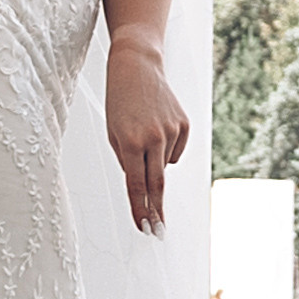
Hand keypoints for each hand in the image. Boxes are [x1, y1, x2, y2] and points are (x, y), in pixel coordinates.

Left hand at [106, 33, 188, 234]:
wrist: (137, 66)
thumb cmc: (119, 101)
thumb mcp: (113, 132)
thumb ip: (126, 160)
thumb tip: (143, 185)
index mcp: (130, 142)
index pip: (135, 186)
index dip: (139, 210)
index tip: (143, 228)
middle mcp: (153, 138)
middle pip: (156, 185)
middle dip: (156, 211)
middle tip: (158, 232)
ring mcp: (172, 131)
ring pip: (164, 164)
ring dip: (154, 160)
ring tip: (143, 131)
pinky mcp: (185, 125)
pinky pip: (175, 150)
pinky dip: (166, 147)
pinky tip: (158, 125)